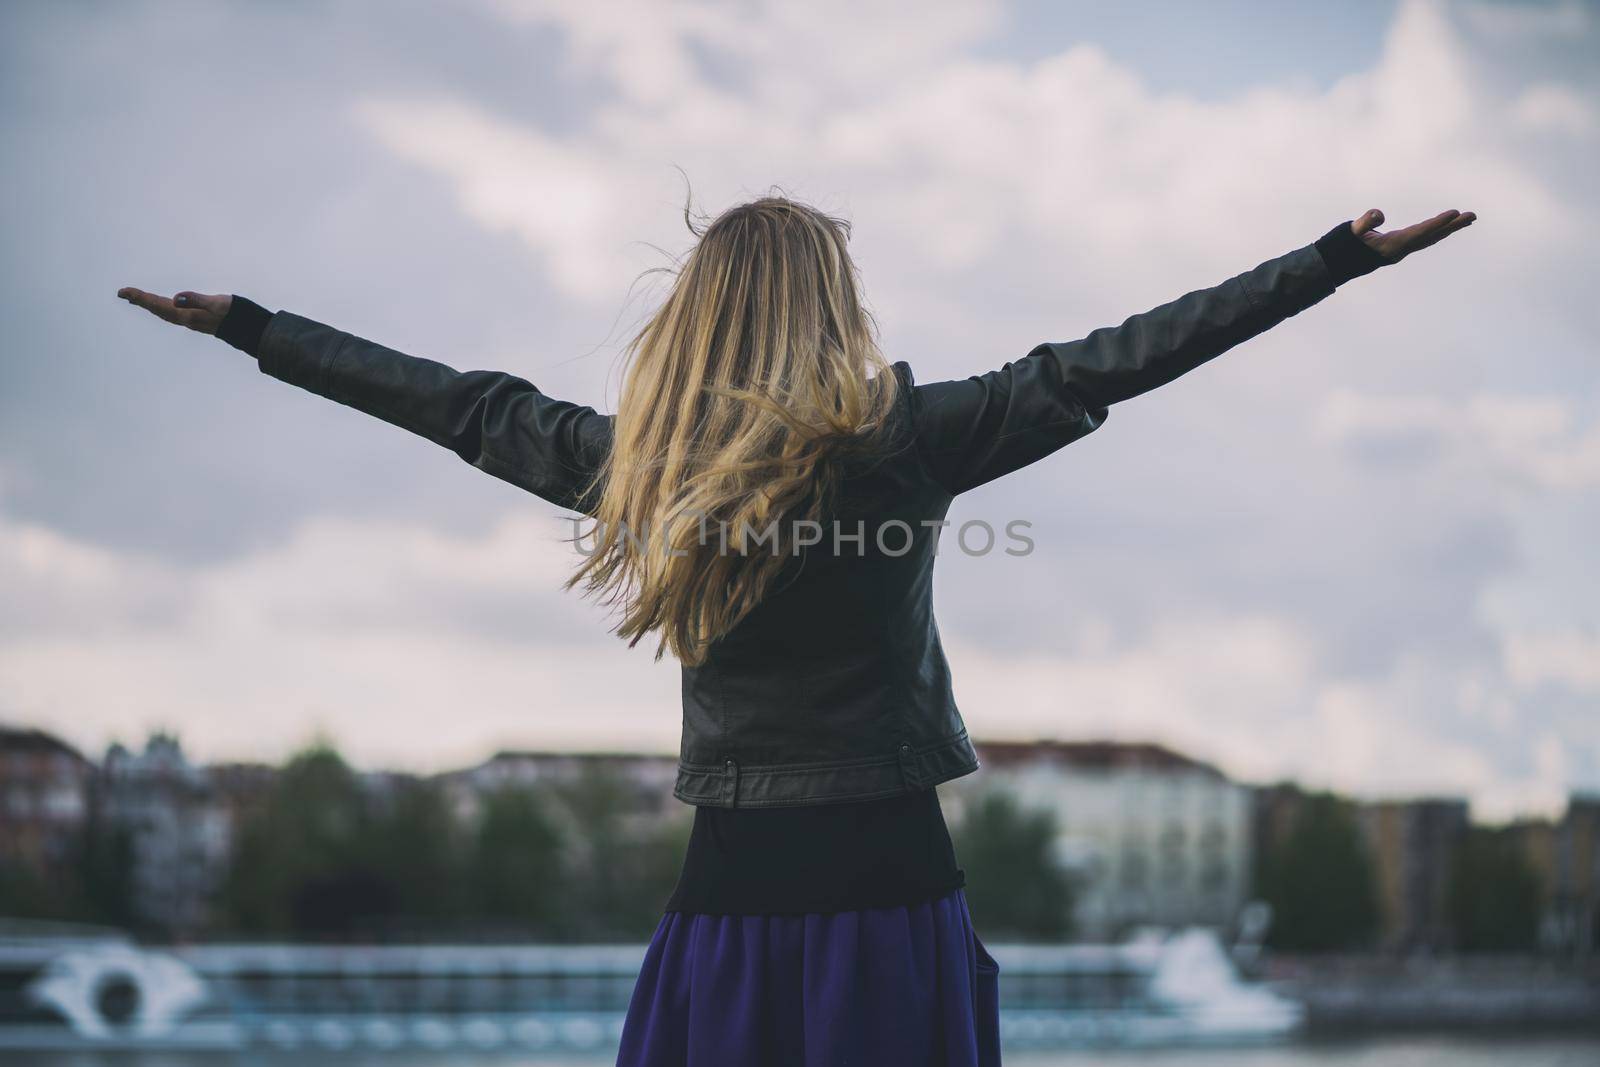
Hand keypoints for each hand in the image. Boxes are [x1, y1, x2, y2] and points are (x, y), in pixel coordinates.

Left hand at [116, 287, 231, 334]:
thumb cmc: (234, 314)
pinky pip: (173, 313)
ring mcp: (191, 320)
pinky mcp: (197, 319)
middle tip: (123, 293)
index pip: (158, 304)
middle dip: (140, 301)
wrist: (249, 329)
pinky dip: (163, 307)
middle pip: (157, 309)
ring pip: (164, 312)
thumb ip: (196, 300)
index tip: (124, 291)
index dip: (140, 298)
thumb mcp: (215, 303)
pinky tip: (163, 305)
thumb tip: (174, 299)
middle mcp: (186, 319)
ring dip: (150, 305)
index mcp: (186, 315)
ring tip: (136, 299)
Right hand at [1352, 208, 1475, 262]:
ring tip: (1468, 219)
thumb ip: (1365, 222)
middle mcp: (1401, 249)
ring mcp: (1402, 249)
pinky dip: (1438, 231)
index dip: (1438, 223)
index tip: (1455, 213)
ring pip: (1431, 238)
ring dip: (1449, 229)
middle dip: (1452, 226)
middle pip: (1432, 236)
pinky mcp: (1401, 247)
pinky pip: (1425, 238)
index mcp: (1393, 246)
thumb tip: (1380, 214)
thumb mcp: (1352, 231)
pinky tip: (1447, 227)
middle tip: (1473, 216)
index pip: (1420, 232)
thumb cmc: (1346, 246)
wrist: (1341, 263)